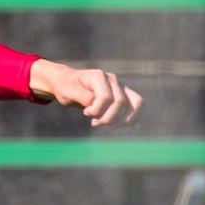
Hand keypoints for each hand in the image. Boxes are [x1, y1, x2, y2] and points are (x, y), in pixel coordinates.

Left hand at [27, 61, 143, 126]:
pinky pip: (138, 106)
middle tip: (94, 122)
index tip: (86, 113)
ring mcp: (120, 87)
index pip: (106, 97)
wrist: (68, 83)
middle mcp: (113, 80)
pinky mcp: (124, 95)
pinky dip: (136, 118)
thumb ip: (81, 96)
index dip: (96, 110)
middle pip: (121, 102)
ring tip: (107, 124)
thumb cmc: (66, 87)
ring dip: (122, 120)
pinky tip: (132, 128)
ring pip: (136, 104)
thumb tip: (93, 102)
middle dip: (108, 118)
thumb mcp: (66, 92)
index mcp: (99, 76)